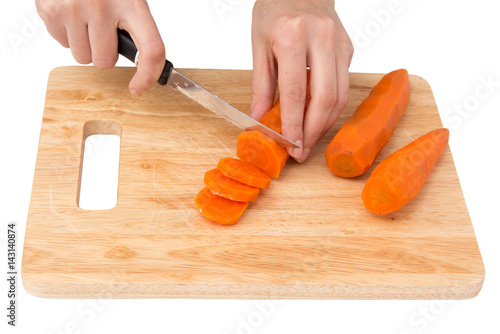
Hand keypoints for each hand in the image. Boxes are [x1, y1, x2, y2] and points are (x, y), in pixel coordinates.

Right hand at [36, 0, 164, 94]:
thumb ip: (136, 26)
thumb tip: (147, 65)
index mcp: (132, 3)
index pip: (150, 50)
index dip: (148, 75)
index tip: (139, 87)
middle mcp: (102, 6)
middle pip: (105, 62)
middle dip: (103, 52)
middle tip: (102, 30)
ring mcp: (73, 8)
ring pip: (82, 57)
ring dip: (84, 44)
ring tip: (85, 19)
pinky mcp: (50, 10)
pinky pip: (62, 44)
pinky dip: (67, 34)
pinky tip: (72, 14)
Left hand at [250, 0, 353, 161]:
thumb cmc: (275, 9)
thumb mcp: (259, 43)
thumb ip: (261, 84)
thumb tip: (259, 118)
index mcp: (292, 35)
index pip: (295, 92)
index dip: (294, 124)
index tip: (291, 146)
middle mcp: (321, 38)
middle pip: (325, 98)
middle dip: (313, 131)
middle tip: (302, 150)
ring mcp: (339, 44)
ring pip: (340, 95)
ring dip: (324, 123)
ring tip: (308, 138)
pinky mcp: (348, 48)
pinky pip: (343, 85)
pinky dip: (330, 106)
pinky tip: (316, 116)